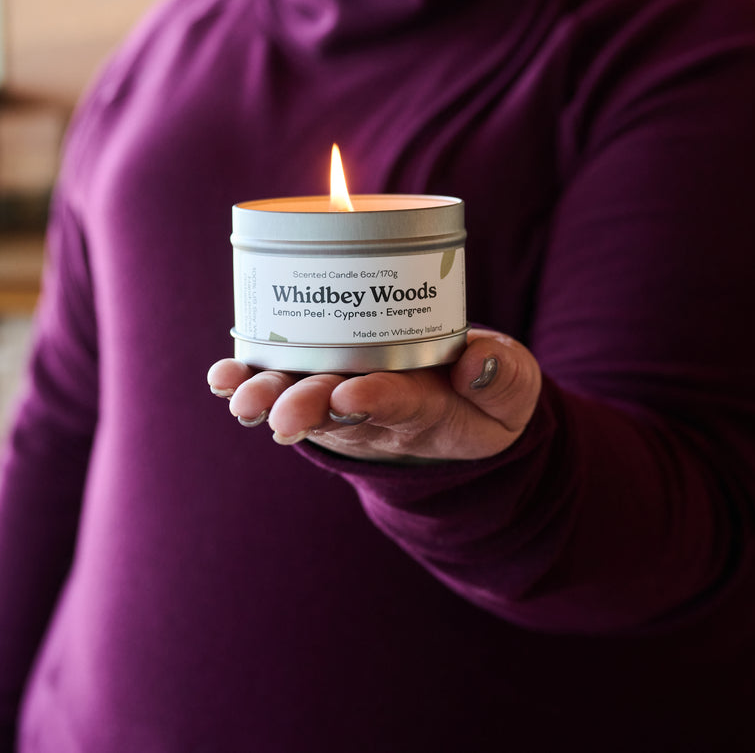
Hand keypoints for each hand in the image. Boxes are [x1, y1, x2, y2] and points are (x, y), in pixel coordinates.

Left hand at [206, 329, 540, 462]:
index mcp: (425, 407)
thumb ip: (505, 379)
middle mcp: (373, 405)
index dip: (373, 398)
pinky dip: (248, 375)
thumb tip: (476, 360)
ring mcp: (342, 391)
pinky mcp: (320, 375)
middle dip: (304, 406)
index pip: (397, 403)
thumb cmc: (484, 401)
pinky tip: (222, 374)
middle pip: (333, 407)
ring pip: (299, 393)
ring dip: (267, 393)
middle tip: (279, 413)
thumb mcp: (513, 396)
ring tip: (237, 394)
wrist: (458, 411)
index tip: (351, 394)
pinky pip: (281, 375)